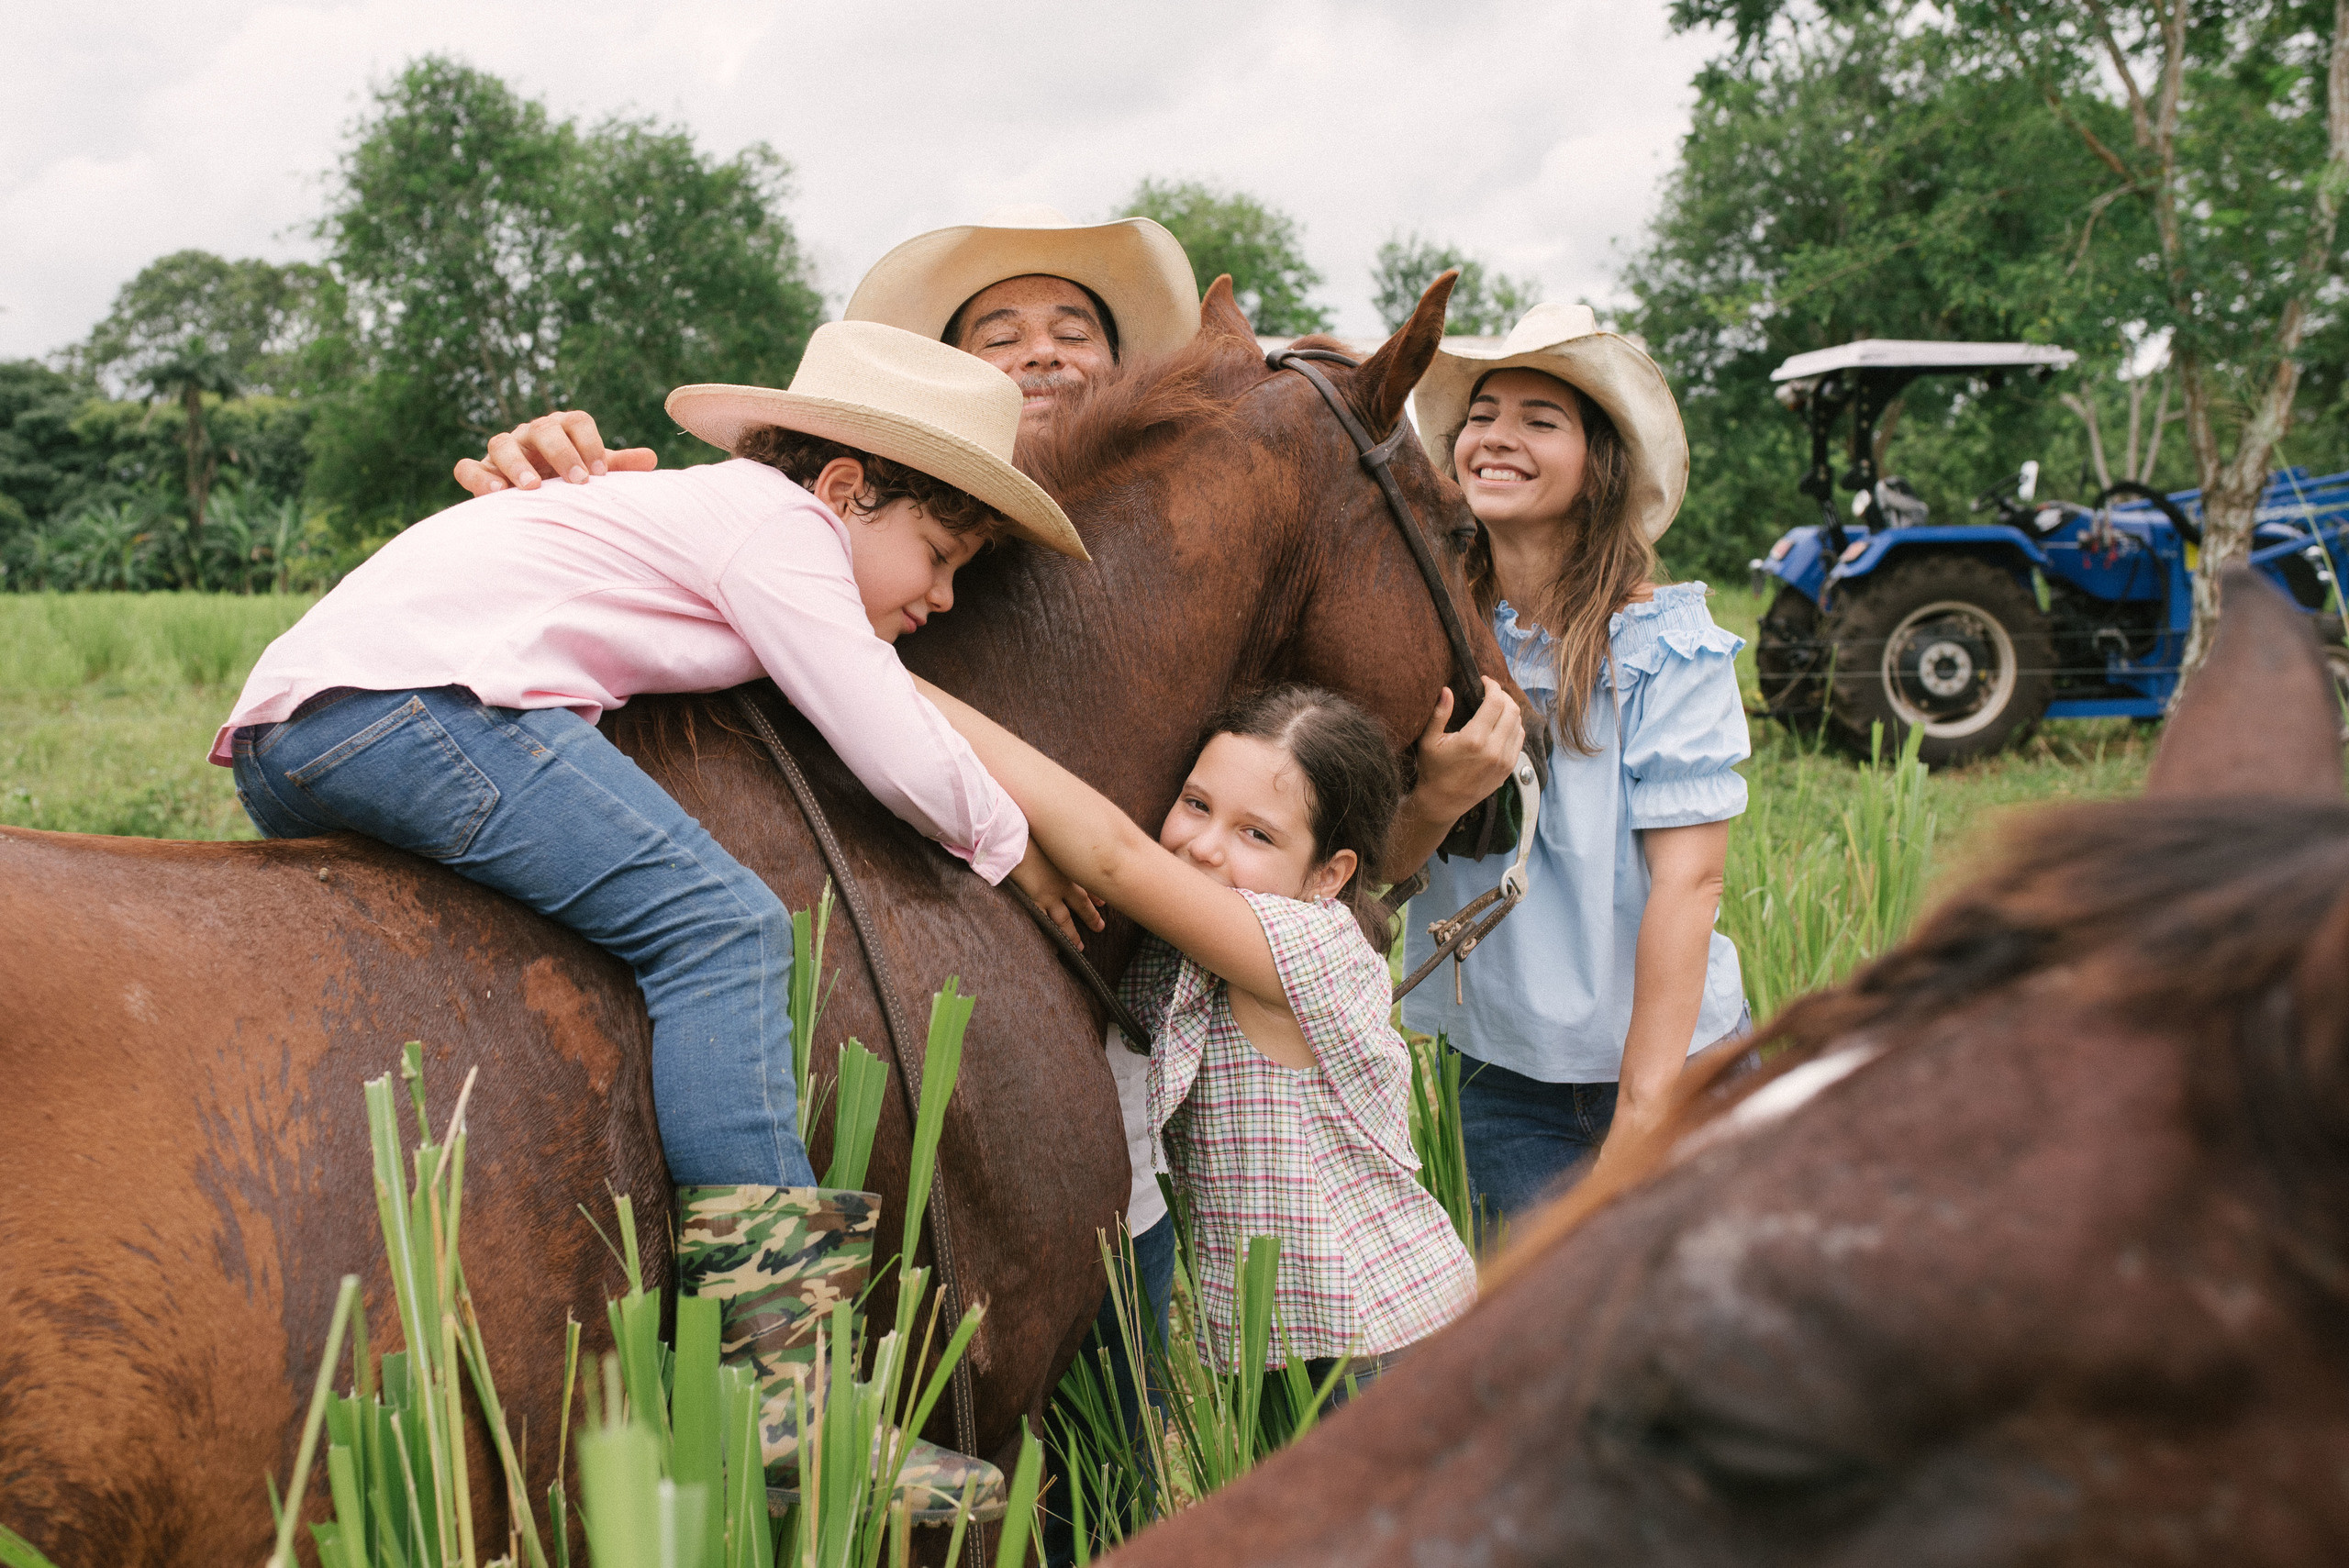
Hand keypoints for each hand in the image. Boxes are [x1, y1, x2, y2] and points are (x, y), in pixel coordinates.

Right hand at [452, 410, 658, 496]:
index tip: (600, 474)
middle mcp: (531, 435)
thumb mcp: (594, 472)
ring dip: (516, 464)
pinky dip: (478, 477)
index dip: (589, 443)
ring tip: (532, 488)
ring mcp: (503, 451)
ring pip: (500, 443)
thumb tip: (651, 458)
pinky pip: (468, 467)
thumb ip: (618, 466)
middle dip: (561, 453)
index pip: (576, 421)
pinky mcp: (479, 470)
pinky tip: (495, 494)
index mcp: (562, 429)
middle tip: (577, 481)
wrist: (538, 497)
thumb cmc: (571, 480)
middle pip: (542, 429)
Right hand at [1009, 839, 1105, 948]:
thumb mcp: (1053, 831)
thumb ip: (1060, 838)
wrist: (1012, 836)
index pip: (1087, 882)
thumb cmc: (1030, 828)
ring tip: (1080, 948)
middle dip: (1091, 916)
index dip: (1095, 894)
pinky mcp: (1031, 900)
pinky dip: (1048, 937)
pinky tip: (1052, 949)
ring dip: (1072, 934)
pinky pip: (1042, 923)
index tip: (1103, 903)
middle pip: (1081, 904)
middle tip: (1100, 928)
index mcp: (1068, 865)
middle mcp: (1061, 882)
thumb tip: (1070, 824)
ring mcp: (1047, 894)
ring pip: (1063, 920)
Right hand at [1410, 677, 1527, 819]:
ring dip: (1509, 710)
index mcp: (1474, 739)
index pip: (1495, 702)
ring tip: (1495, 707)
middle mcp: (1494, 749)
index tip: (1484, 681)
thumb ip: (1439, 713)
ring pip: (1519, 723)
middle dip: (1502, 695)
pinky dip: (1513, 726)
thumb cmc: (1433, 770)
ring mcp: (1504, 760)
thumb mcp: (1429, 741)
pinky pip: (1519, 739)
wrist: (1443, 802)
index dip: (1492, 686)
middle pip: (1512, 709)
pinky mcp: (1508, 768)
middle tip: (1490, 692)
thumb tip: (1447, 690)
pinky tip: (1500, 724)